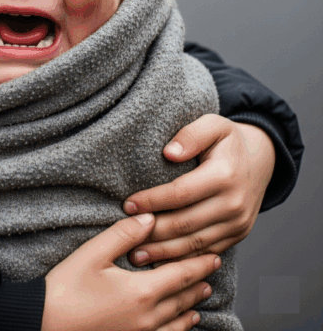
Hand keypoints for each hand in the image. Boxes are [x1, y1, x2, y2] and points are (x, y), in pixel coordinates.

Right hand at [43, 213, 218, 330]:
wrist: (45, 322)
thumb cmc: (66, 288)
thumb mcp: (93, 253)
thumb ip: (123, 234)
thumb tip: (149, 218)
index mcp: (141, 292)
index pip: (180, 275)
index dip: (198, 264)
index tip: (214, 255)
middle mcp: (148, 317)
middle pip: (183, 298)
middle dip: (199, 281)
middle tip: (211, 269)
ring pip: (178, 321)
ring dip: (192, 305)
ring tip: (202, 294)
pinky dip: (180, 328)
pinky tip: (182, 324)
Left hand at [123, 115, 274, 265]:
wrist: (260, 159)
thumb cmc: (227, 141)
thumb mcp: (212, 124)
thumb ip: (190, 135)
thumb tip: (169, 153)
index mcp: (225, 176)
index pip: (180, 193)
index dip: (152, 201)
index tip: (128, 204)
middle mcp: (234, 204)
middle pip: (185, 224)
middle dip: (152, 232)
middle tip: (125, 236)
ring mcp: (238, 224)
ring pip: (195, 244)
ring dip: (164, 253)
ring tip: (136, 255)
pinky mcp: (237, 235)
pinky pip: (207, 252)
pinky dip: (183, 260)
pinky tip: (161, 261)